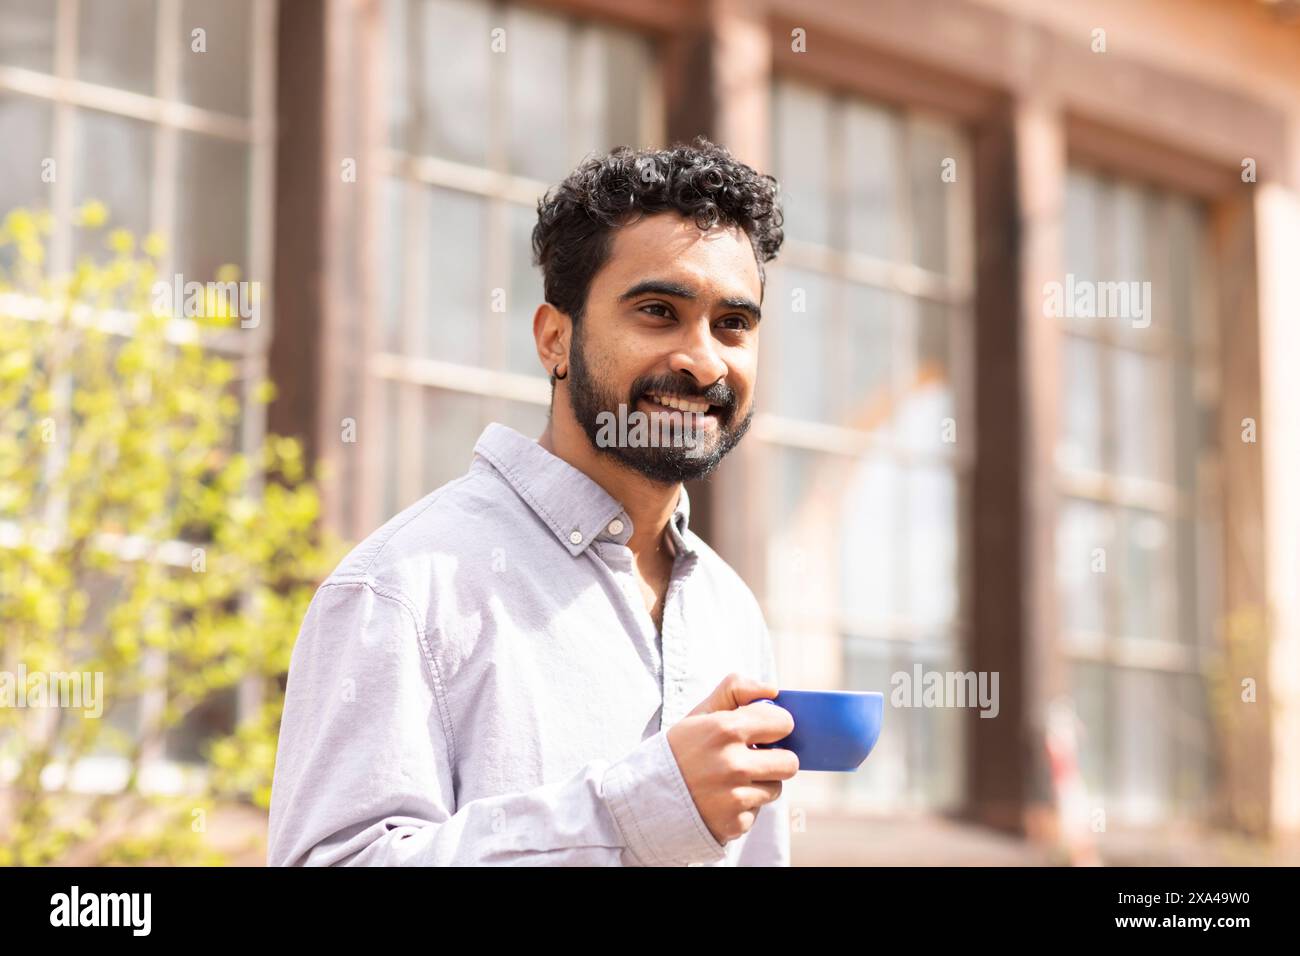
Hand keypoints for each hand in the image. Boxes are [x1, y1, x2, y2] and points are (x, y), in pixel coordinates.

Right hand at [666, 673, 797, 844]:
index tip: (763, 731)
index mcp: (725, 729)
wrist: (645, 798)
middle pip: (789, 762)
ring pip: (775, 788)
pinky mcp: (734, 824)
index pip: (783, 723)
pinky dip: (743, 807)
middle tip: (753, 758)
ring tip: (729, 780)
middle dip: (775, 759)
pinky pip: (757, 811)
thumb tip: (773, 690)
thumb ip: (735, 690)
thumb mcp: (700, 713)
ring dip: (759, 784)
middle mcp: (733, 765)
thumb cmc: (679, 750)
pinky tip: (719, 800)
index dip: (774, 726)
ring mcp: (734, 797)